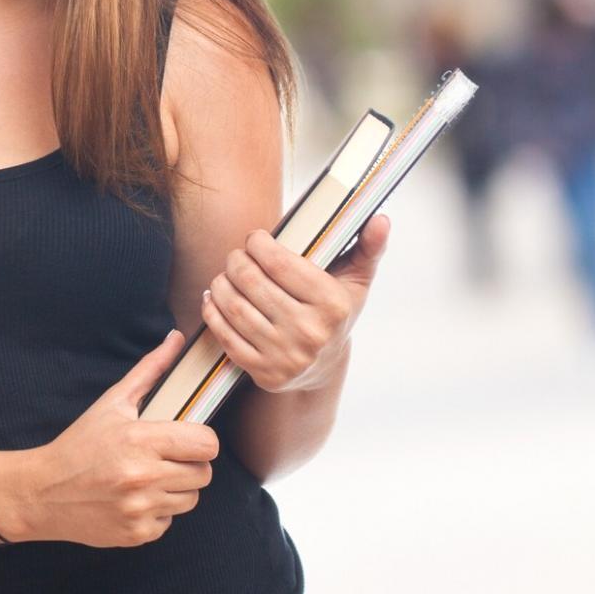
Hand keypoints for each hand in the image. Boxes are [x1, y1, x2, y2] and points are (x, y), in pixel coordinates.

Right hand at [2, 330, 218, 547]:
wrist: (41, 492)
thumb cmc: (79, 443)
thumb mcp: (113, 403)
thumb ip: (150, 370)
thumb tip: (176, 339)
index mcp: (141, 440)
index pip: (207, 444)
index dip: (201, 440)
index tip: (187, 439)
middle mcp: (143, 476)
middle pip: (204, 474)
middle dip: (189, 464)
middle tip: (165, 458)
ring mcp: (140, 508)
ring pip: (191, 499)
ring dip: (176, 489)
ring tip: (149, 477)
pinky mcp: (136, 534)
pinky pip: (169, 522)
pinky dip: (157, 512)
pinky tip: (134, 498)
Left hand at [201, 213, 391, 393]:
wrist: (325, 368)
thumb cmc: (337, 312)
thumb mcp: (357, 280)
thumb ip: (369, 247)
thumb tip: (381, 220)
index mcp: (332, 305)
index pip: (279, 263)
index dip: (258, 244)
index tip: (255, 238)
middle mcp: (309, 333)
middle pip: (252, 282)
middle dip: (236, 261)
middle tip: (236, 256)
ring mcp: (285, 356)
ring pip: (235, 308)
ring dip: (221, 284)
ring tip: (225, 274)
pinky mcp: (264, 373)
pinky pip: (226, 337)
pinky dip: (213, 313)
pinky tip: (214, 298)